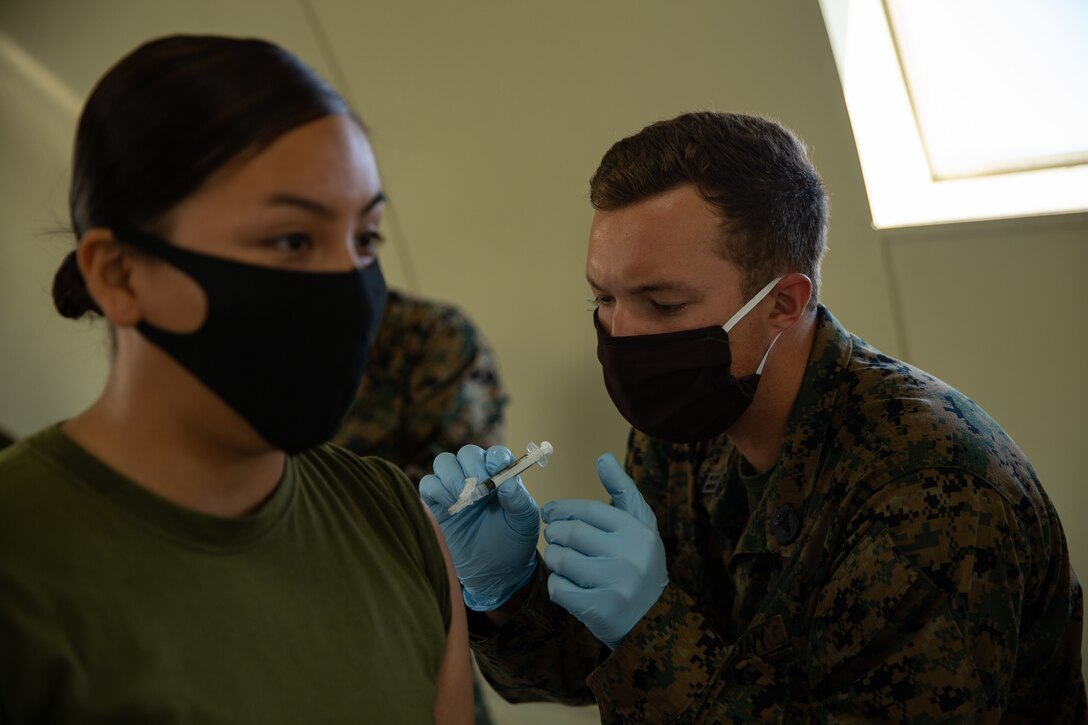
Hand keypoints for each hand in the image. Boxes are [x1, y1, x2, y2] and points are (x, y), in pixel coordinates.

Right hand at [420, 445, 539, 610]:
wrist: (495, 570)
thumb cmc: (513, 541)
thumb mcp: (525, 521)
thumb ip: (519, 500)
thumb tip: (506, 484)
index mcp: (501, 475)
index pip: (495, 453)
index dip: (494, 457)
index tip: (497, 469)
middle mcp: (476, 476)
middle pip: (467, 453)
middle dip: (472, 467)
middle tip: (480, 489)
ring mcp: (454, 489)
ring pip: (444, 463)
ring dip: (453, 477)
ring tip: (465, 499)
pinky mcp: (436, 504)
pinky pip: (428, 484)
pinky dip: (437, 489)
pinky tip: (452, 507)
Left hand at [541, 453, 666, 648]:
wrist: (655, 622)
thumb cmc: (640, 564)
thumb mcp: (641, 526)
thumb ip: (622, 491)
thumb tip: (603, 457)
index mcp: (637, 531)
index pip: (589, 510)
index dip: (563, 508)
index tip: (549, 512)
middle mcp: (629, 555)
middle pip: (571, 533)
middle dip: (554, 533)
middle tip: (553, 536)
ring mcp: (615, 584)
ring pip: (560, 560)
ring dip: (553, 558)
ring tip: (560, 560)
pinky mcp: (600, 609)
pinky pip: (559, 589)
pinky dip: (557, 585)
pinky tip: (567, 585)